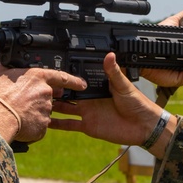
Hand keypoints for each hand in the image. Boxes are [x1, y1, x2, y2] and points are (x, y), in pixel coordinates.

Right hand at [0, 65, 86, 143]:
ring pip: (43, 112)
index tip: (82, 84)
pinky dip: (30, 127)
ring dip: (33, 113)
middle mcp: (46, 93)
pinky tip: (18, 124)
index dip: (73, 81)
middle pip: (50, 96)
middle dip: (41, 99)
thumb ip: (8, 67)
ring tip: (15, 114)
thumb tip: (6, 64)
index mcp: (38, 77)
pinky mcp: (42, 128)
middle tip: (25, 102)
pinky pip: (38, 127)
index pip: (61, 77)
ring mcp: (46, 111)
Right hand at [50, 53, 167, 149]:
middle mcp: (90, 99)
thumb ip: (114, 72)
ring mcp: (88, 112)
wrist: (143, 126)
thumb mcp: (124, 85)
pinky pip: (70, 125)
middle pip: (68, 93)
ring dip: (54, 105)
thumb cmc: (138, 104)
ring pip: (65, 108)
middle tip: (41, 86)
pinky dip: (58, 124)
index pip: (79, 80)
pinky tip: (47, 122)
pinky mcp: (88, 126)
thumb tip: (110, 55)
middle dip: (56, 90)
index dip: (67, 77)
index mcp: (98, 87)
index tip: (54, 71)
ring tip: (38, 101)